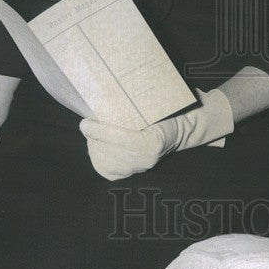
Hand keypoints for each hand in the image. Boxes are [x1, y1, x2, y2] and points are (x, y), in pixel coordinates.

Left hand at [80, 88, 233, 179]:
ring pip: (104, 163)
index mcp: (153, 141)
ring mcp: (140, 168)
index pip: (118, 139)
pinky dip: (100, 160)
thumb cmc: (170, 109)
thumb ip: (135, 103)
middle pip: (107, 152)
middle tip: (87, 125)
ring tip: (92, 134)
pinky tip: (97, 148)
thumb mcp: (157, 102)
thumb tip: (106, 95)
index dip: (98, 131)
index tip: (85, 122)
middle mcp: (146, 159)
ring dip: (94, 148)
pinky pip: (108, 171)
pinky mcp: (133, 173)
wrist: (184, 127)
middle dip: (93, 139)